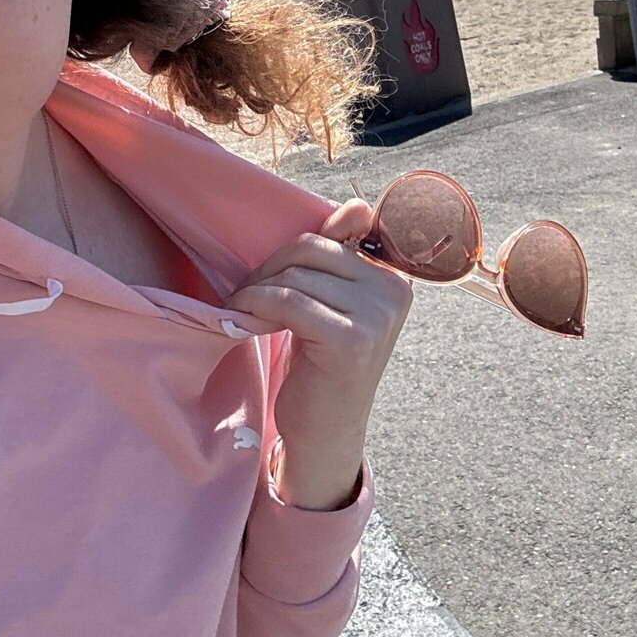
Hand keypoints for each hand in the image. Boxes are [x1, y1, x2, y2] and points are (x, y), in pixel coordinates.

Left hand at [222, 199, 413, 507]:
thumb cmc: (323, 365)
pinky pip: (288, 302)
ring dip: (256, 289)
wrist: (326, 432)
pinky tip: (243, 322)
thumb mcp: (335, 305)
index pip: (331, 236)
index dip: (289, 254)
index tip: (267, 279)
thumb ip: (341, 255)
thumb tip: (358, 204)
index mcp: (395, 277)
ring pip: (296, 275)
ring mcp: (377, 316)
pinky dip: (256, 307)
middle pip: (311, 250)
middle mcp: (394, 292)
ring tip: (241, 311)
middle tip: (244, 296)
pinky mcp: (350, 340)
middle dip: (268, 269)